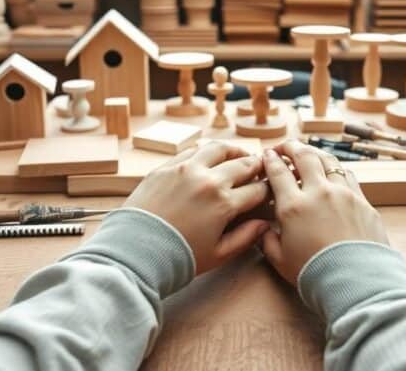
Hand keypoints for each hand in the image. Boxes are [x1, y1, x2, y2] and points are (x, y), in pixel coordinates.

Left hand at [125, 142, 270, 274]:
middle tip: (261, 169)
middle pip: (243, 164)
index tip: (270, 191)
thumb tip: (263, 225)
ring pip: (217, 148)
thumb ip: (245, 238)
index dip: (268, 190)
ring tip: (239, 156)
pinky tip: (208, 159)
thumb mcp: (218, 255)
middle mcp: (207, 180)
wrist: (135, 253)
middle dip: (257, 166)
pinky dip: (205, 153)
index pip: (257, 190)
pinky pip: (191, 152)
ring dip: (233, 151)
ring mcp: (184, 170)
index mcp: (223, 203)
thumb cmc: (177, 258)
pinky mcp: (165, 168)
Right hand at [260, 141, 387, 284]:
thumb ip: (267, 240)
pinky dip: (336, 170)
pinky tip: (334, 173)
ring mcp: (343, 194)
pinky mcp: (363, 202)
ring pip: (329, 162)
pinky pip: (348, 177)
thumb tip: (263, 229)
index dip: (270, 159)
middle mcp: (318, 193)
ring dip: (316, 154)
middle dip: (292, 146)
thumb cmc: (315, 274)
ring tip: (309, 153)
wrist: (356, 282)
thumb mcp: (280, 260)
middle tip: (285, 146)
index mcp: (293, 206)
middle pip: (304, 156)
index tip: (266, 154)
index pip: (278, 172)